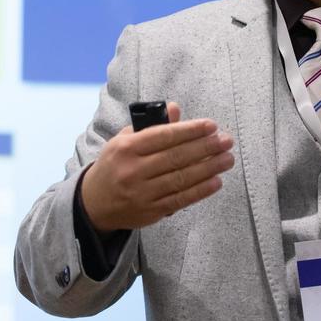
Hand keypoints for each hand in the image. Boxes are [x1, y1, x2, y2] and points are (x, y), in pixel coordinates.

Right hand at [80, 102, 234, 231]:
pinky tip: (216, 181)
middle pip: (176, 157)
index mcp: (126, 148)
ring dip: (209, 168)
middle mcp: (133, 170)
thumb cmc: (114, 165)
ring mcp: (141, 193)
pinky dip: (200, 191)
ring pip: (181, 179)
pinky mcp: (150, 212)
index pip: (163, 136)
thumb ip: (151, 126)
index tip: (211, 126)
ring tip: (227, 159)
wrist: (93, 203)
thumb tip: (175, 109)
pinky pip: (180, 199)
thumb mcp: (124, 140)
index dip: (190, 130)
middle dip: (205, 148)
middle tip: (226, 141)